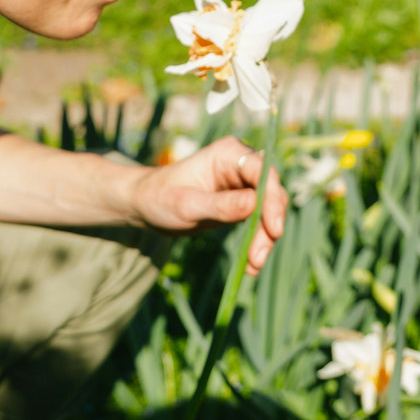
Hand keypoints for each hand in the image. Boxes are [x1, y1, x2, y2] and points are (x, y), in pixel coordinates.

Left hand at [130, 136, 287, 274]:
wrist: (145, 206)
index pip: (261, 172)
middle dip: (268, 226)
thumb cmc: (159, 197)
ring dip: (264, 239)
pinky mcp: (241, 204)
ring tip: (253, 265)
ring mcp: (243, 185)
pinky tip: (250, 266)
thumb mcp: (187, 205)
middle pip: (270, 194)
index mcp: (228, 154)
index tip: (274, 229)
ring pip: (268, 211)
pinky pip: (258, 222)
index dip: (272, 199)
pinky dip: (256, 242)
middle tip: (258, 257)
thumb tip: (254, 204)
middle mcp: (240, 165)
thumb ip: (220, 205)